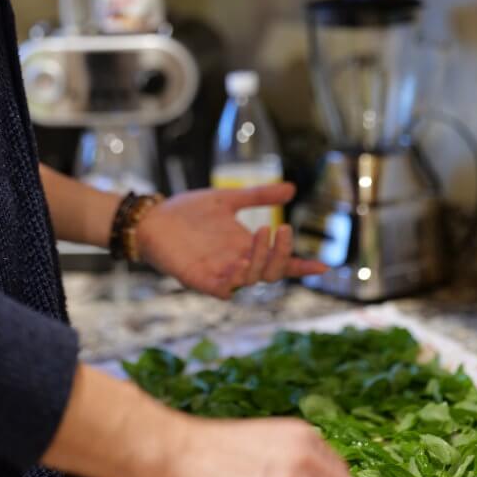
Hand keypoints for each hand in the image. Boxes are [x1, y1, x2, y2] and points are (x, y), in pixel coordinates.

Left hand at [135, 186, 327, 298]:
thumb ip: (258, 196)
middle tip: (282, 228)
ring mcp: (218, 273)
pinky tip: (241, 263)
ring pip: (250, 279)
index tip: (324, 266)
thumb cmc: (187, 212)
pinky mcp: (197, 279)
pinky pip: (221, 288)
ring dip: (261, 259)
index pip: (279, 263)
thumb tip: (292, 188)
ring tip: (263, 231)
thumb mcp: (228, 199)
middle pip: (270, 272)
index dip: (300, 266)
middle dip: (281, 254)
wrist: (152, 217)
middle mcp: (236, 264)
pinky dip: (235, 279)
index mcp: (246, 248)